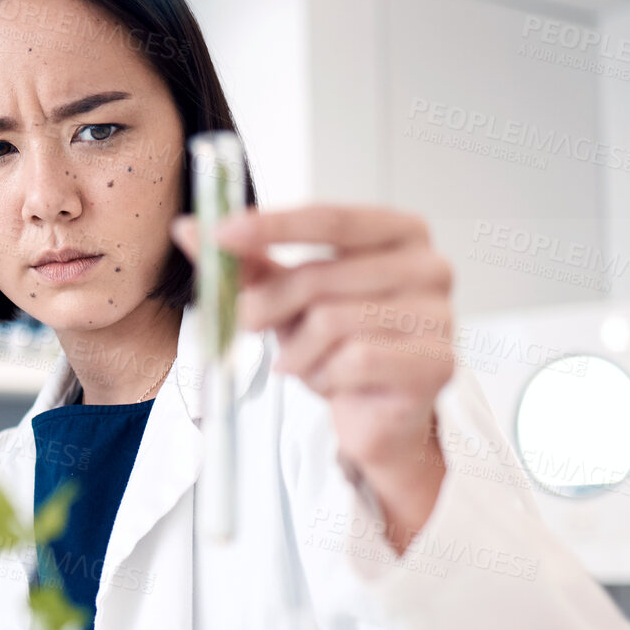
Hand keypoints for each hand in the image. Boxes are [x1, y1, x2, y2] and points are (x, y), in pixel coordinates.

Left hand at [172, 204, 452, 551]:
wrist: (377, 413)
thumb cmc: (340, 344)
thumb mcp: (289, 296)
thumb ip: (247, 262)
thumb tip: (188, 229)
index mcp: (400, 232)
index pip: (330, 217)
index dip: (272, 225)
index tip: (220, 233)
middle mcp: (430, 265)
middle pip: (321, 276)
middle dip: (269, 305)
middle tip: (245, 323)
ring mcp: (440, 315)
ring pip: (333, 323)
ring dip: (298, 351)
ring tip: (301, 362)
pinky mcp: (439, 363)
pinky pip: (356, 361)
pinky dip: (326, 376)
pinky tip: (330, 382)